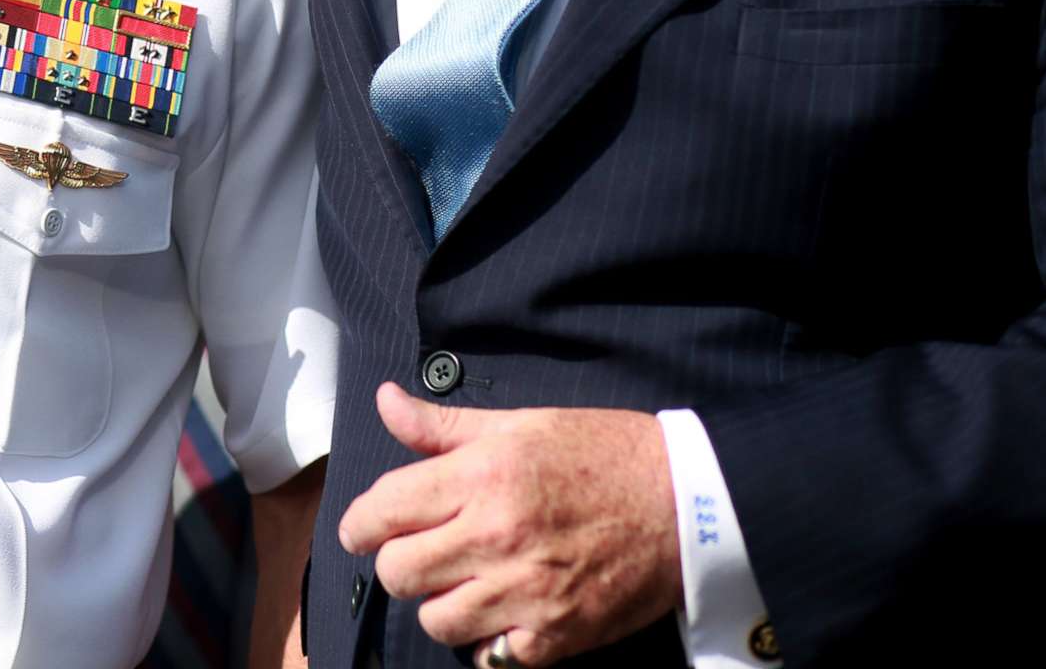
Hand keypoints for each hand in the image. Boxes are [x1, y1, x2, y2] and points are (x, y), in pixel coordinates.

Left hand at [337, 382, 679, 665]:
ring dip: (439, 603)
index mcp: (481, 478)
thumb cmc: (601, 455)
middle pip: (398, 572)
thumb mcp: (518, 424)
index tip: (362, 529)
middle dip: (397, 561)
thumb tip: (385, 402)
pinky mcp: (556, 637)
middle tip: (419, 551)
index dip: (359, 524)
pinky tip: (501, 612)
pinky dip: (486, 642)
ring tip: (462, 582)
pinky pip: (488, 657)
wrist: (687, 504)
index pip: (381, 511)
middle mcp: (496, 537)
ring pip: (435, 620)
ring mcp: (527, 593)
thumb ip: (441, 426)